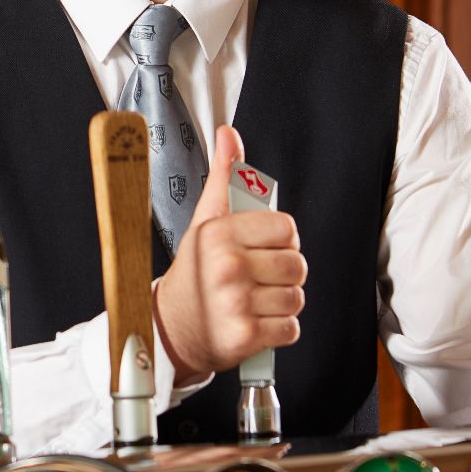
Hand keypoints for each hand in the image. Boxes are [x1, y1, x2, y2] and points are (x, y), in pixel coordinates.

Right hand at [153, 125, 306, 384]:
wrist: (173, 328)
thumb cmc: (195, 273)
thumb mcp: (205, 222)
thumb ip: (225, 178)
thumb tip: (229, 135)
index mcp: (219, 233)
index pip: (287, 228)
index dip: (280, 241)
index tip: (262, 249)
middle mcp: (226, 266)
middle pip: (297, 265)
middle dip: (283, 275)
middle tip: (257, 279)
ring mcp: (235, 303)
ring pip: (296, 298)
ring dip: (281, 304)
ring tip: (254, 302)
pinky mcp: (244, 336)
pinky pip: (290, 329)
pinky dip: (279, 330)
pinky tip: (256, 322)